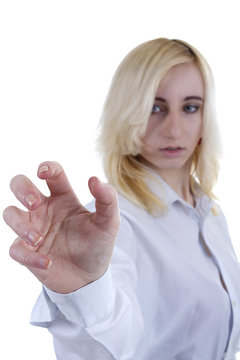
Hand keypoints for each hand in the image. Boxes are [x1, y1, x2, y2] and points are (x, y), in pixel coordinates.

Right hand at [3, 161, 119, 293]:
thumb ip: (107, 200)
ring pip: (10, 214)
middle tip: (34, 203)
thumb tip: (94, 179)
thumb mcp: (109, 223)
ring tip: (39, 239)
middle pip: (19, 185)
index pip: (51, 173)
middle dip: (22, 189)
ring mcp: (33, 229)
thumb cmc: (97, 244)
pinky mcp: (28, 252)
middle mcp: (44, 209)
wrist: (91, 277)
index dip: (46, 167)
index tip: (43, 173)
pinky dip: (28, 256)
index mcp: (63, 197)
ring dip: (20, 224)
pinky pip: (15, 249)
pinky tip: (47, 262)